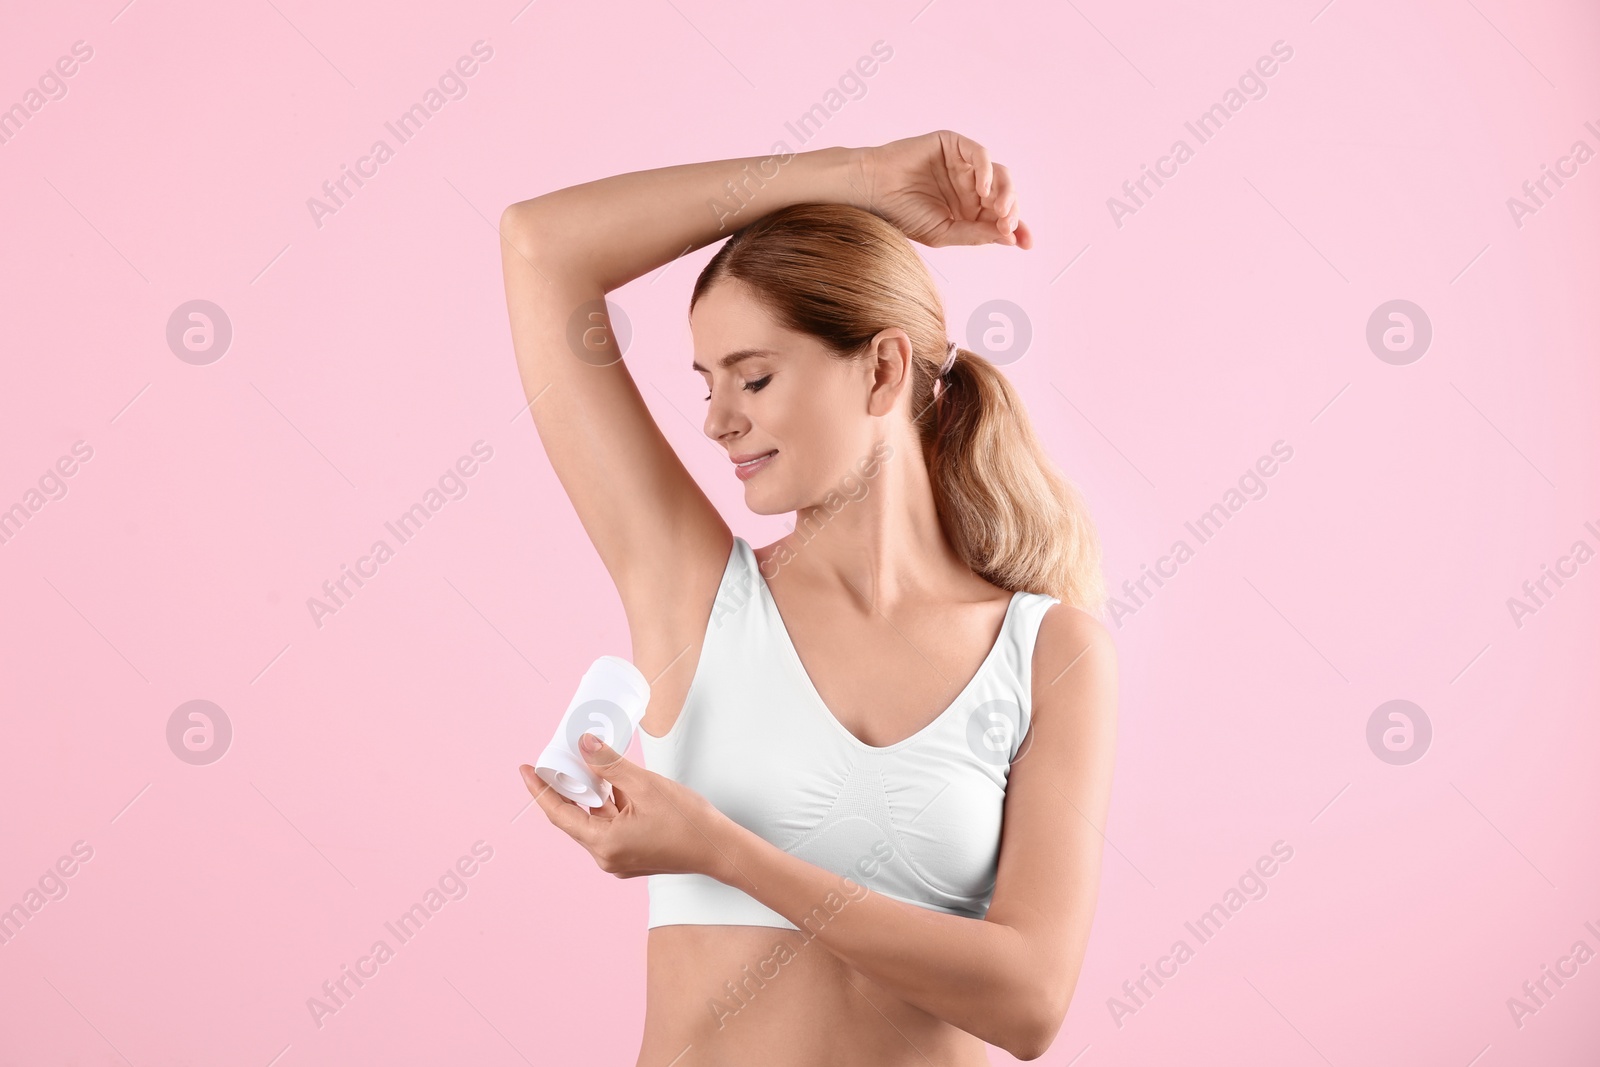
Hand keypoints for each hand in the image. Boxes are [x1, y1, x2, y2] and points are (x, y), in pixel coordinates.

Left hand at [519, 734, 729, 879]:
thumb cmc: (688, 823)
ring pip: (594, 821)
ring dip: (590, 795)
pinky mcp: (632, 854)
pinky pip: (610, 827)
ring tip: (587, 765)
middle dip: (565, 788)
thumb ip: (611, 765)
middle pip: (575, 818)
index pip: (559, 814)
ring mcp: (619, 858)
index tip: (526, 769)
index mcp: (604, 844)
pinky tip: (614, 784)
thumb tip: (584, 744)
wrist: (719, 849)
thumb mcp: (646, 785)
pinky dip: (608, 805)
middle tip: (556, 759)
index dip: (539, 790)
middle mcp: (606, 856)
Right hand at [854, 130, 1031, 248]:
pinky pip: (979, 154)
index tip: (1026, 243)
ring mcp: (962, 164)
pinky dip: (986, 171)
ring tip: (999, 210)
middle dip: (1010, 212)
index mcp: (967, 209)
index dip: (1016, 227)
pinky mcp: (952, 145)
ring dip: (1004, 193)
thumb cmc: (901, 214)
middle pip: (1004, 195)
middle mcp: (969, 186)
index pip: (999, 217)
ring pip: (999, 174)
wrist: (871, 190)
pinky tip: (981, 191)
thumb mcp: (943, 232)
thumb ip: (975, 234)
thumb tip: (1010, 238)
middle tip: (1007, 226)